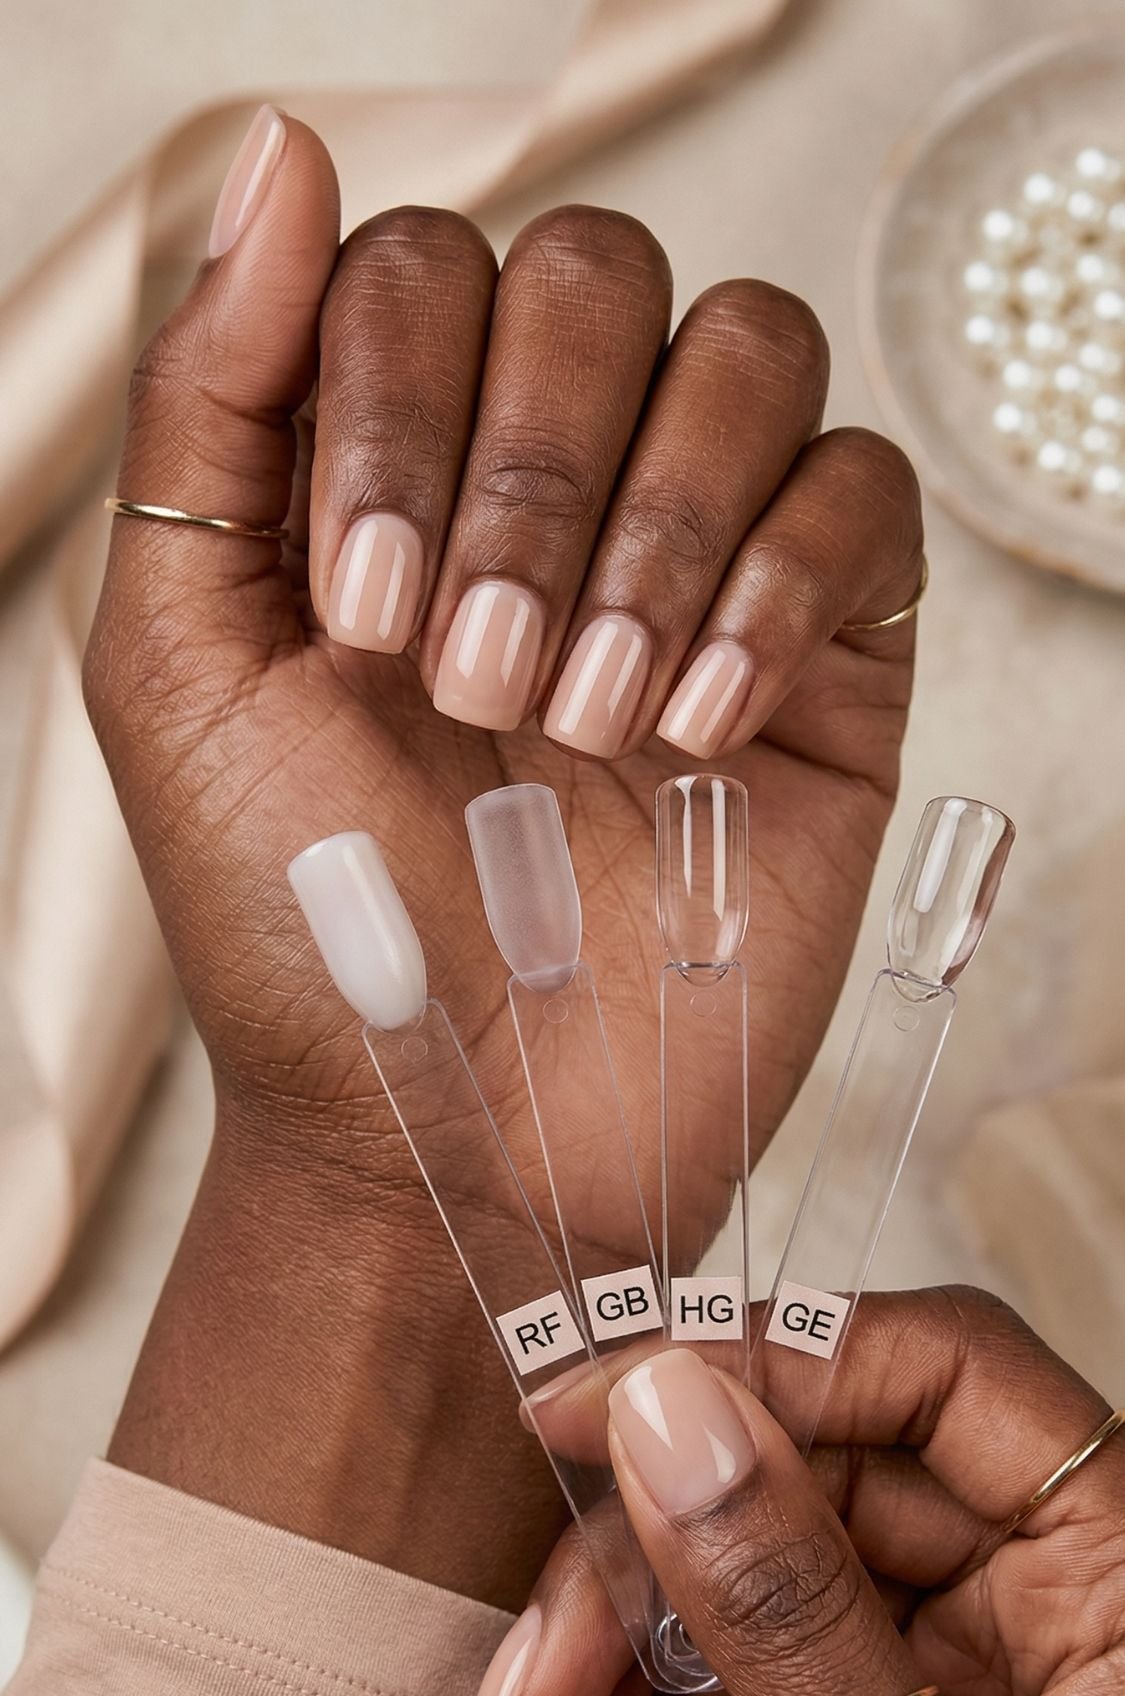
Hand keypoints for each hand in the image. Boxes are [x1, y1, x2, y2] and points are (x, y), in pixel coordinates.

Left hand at [85, 108, 921, 1607]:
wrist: (447, 1139)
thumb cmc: (305, 931)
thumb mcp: (181, 662)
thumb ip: (214, 402)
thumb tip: (286, 153)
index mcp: (394, 465)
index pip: (430, 270)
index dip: (397, 406)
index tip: (359, 616)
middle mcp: (554, 487)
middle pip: (600, 280)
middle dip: (530, 476)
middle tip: (471, 676)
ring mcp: (701, 561)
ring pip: (746, 354)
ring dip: (652, 531)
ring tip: (579, 720)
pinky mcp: (827, 656)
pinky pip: (860, 498)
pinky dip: (775, 588)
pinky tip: (696, 728)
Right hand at [471, 1289, 1124, 1695]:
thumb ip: (792, 1616)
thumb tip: (669, 1411)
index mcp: (1123, 1568)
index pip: (942, 1369)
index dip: (767, 1361)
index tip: (594, 1408)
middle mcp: (1049, 1585)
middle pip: (817, 1476)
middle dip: (653, 1568)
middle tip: (537, 1670)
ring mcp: (968, 1655)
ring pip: (762, 1570)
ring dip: (629, 1662)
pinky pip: (756, 1668)